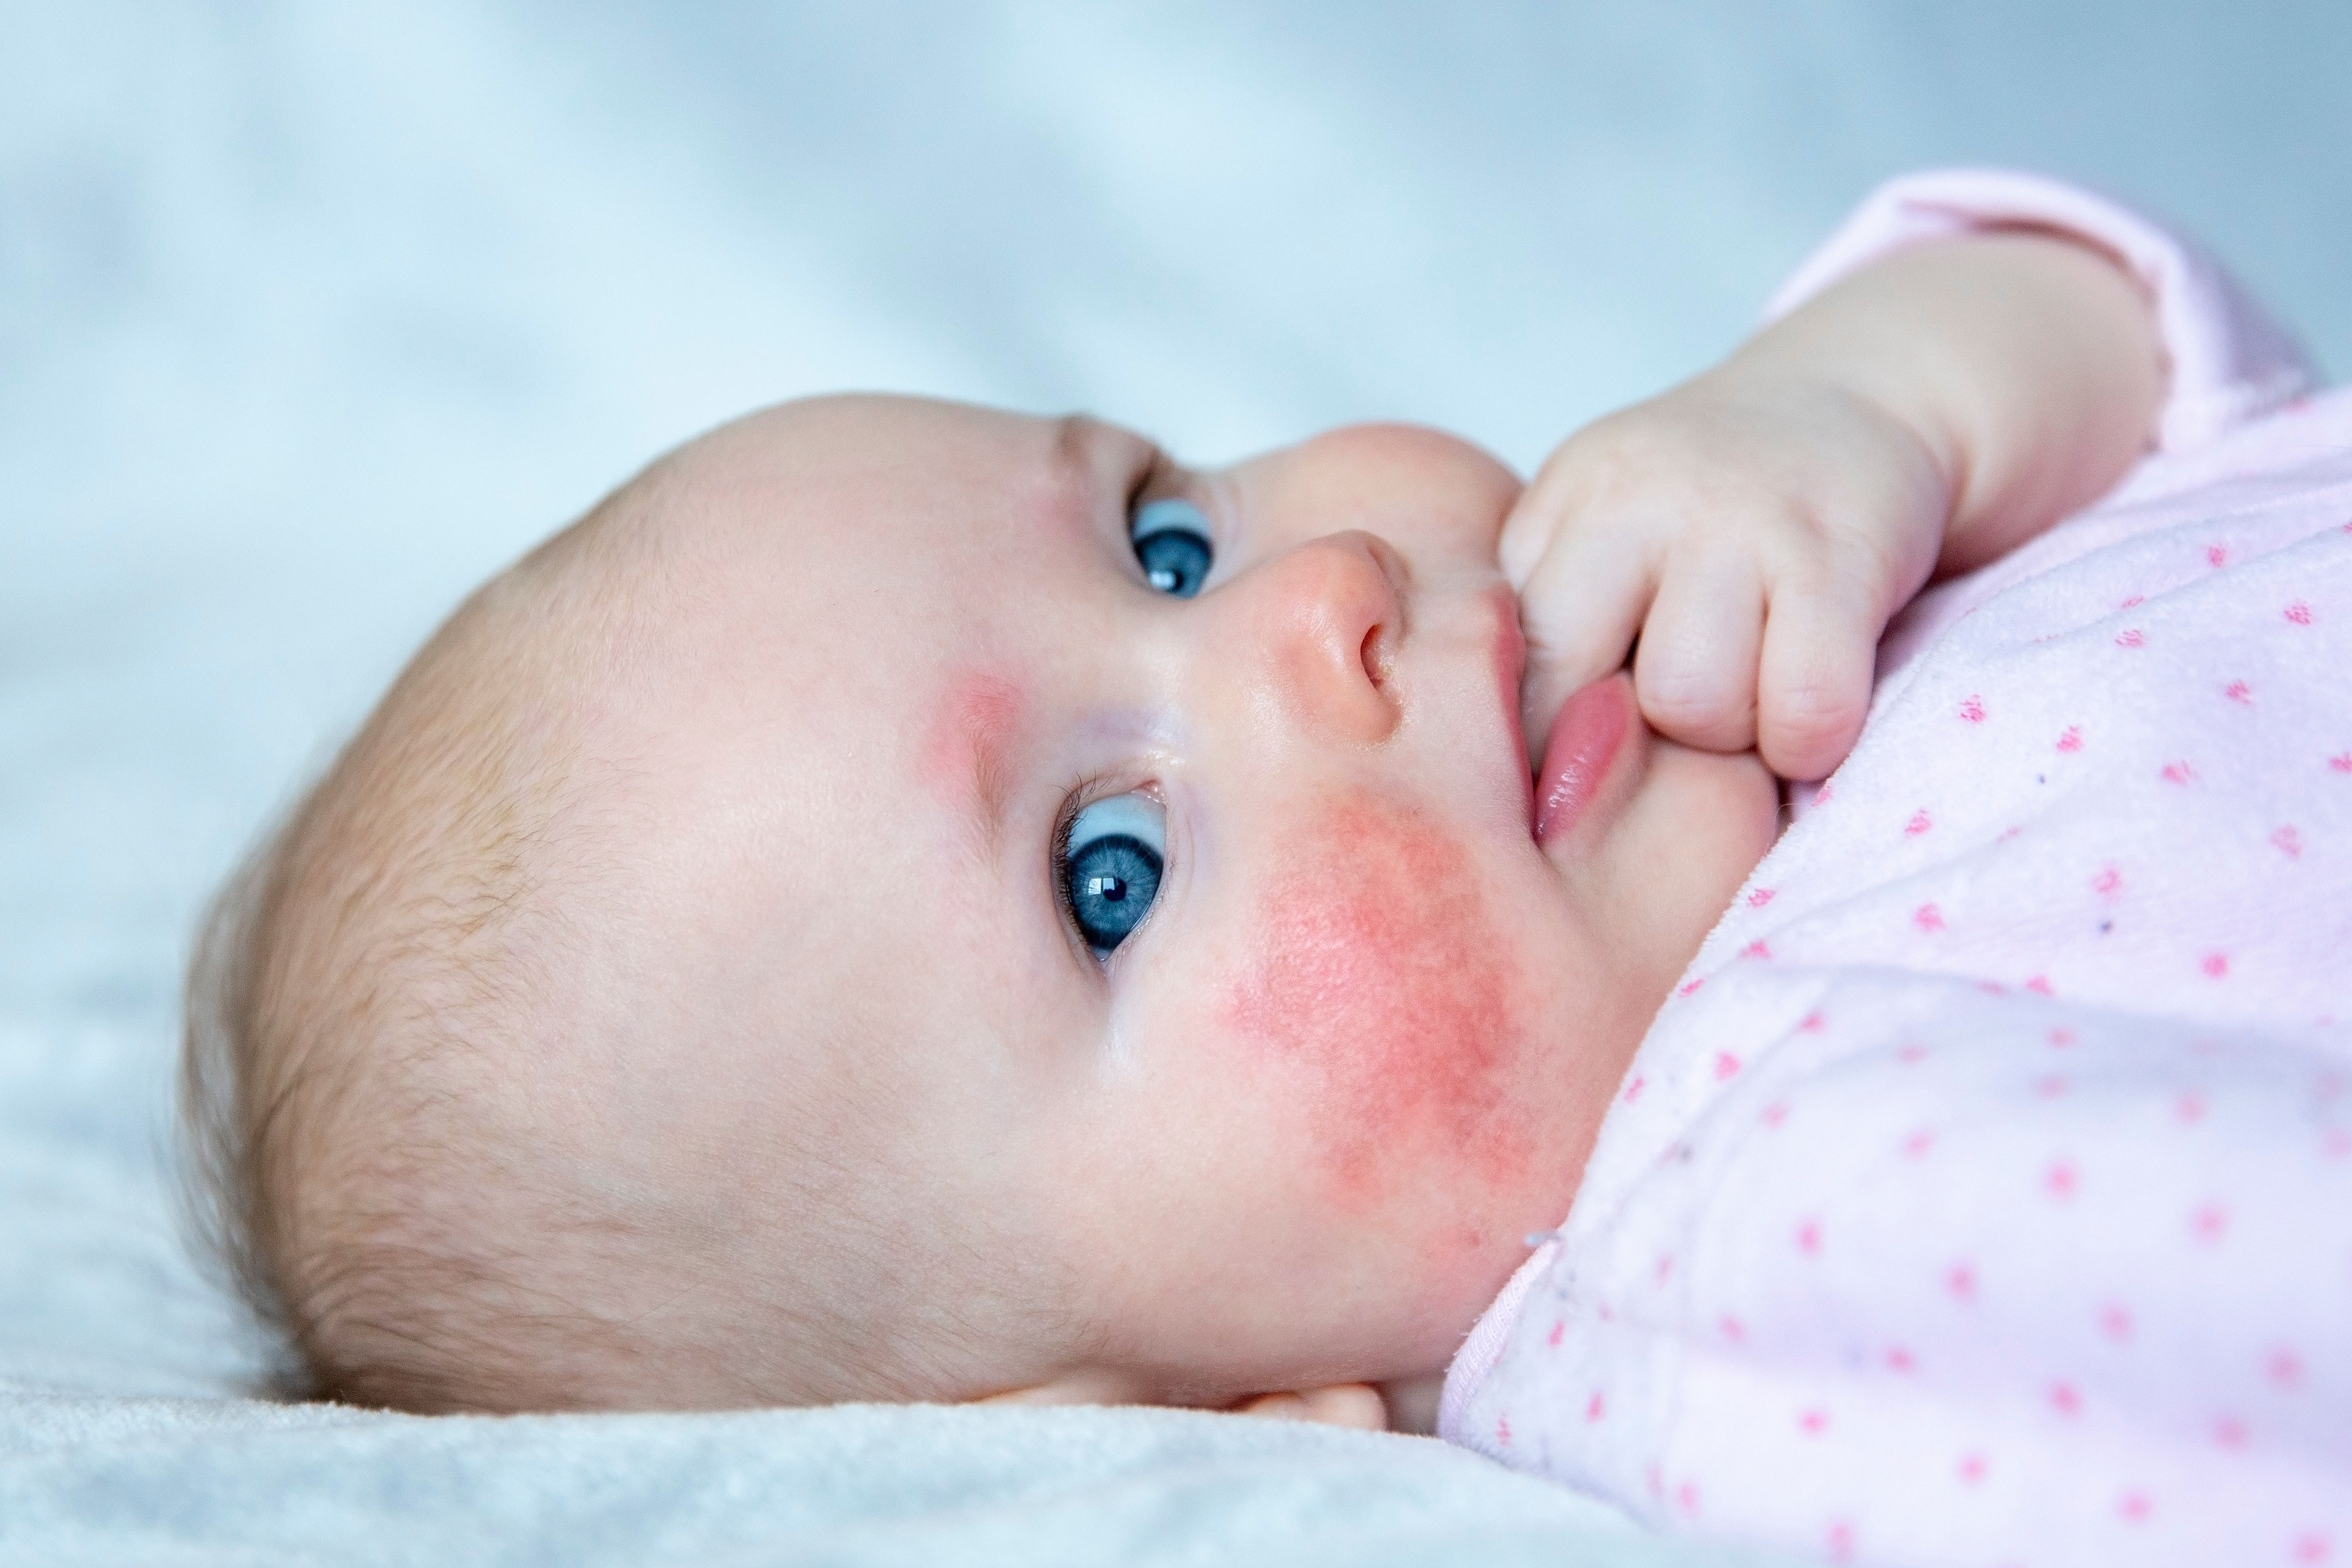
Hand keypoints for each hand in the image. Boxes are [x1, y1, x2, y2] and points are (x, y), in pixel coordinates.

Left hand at [1506, 231, 2162, 783]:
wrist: (1862, 395)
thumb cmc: (1712, 505)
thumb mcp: (1602, 525)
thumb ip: (1548, 617)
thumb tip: (1519, 770)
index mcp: (1567, 503)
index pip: (1509, 658)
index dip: (1536, 741)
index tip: (1572, 768)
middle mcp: (1637, 502)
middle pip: (1585, 693)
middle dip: (1627, 743)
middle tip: (1675, 717)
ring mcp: (1740, 524)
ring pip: (1692, 705)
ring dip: (1727, 735)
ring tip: (1751, 689)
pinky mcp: (1839, 560)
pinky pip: (1803, 710)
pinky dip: (1808, 741)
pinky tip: (1810, 705)